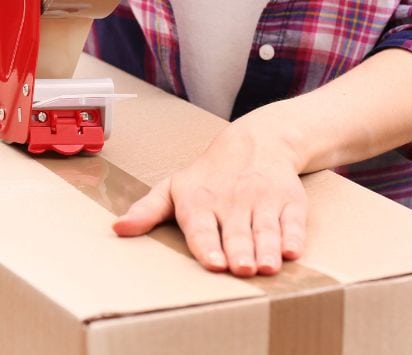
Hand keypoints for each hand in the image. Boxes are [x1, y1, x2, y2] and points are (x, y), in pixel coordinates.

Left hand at [113, 117, 307, 276]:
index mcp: (200, 201)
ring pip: (265, 228)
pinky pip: (293, 220)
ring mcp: (263, 200)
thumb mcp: (173, 188)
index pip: (202, 226)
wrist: (256, 142)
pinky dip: (294, 236)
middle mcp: (232, 200)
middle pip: (236, 231)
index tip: (213, 263)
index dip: (207, 245)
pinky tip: (293, 251)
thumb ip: (147, 210)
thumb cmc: (208, 176)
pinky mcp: (290, 201)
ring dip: (267, 248)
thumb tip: (117, 229)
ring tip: (266, 267)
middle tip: (242, 269)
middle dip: (239, 251)